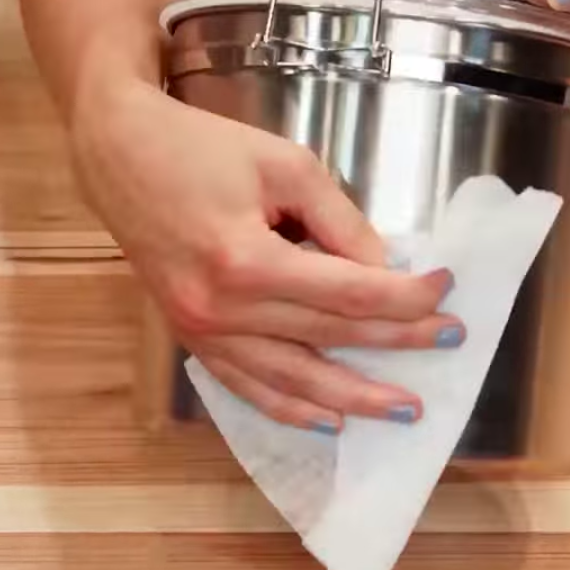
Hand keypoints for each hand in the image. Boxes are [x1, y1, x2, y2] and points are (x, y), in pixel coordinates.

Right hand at [70, 78, 464, 433]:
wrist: (120, 156)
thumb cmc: (203, 149)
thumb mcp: (286, 166)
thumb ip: (341, 222)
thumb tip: (385, 269)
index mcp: (246, 259)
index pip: (351, 293)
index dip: (406, 295)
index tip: (446, 288)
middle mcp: (222, 309)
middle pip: (330, 337)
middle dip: (397, 342)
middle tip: (448, 342)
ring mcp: (202, 333)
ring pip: (293, 379)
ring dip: (352, 398)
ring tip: (402, 410)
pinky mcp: (191, 338)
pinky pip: (246, 387)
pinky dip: (290, 408)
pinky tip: (327, 421)